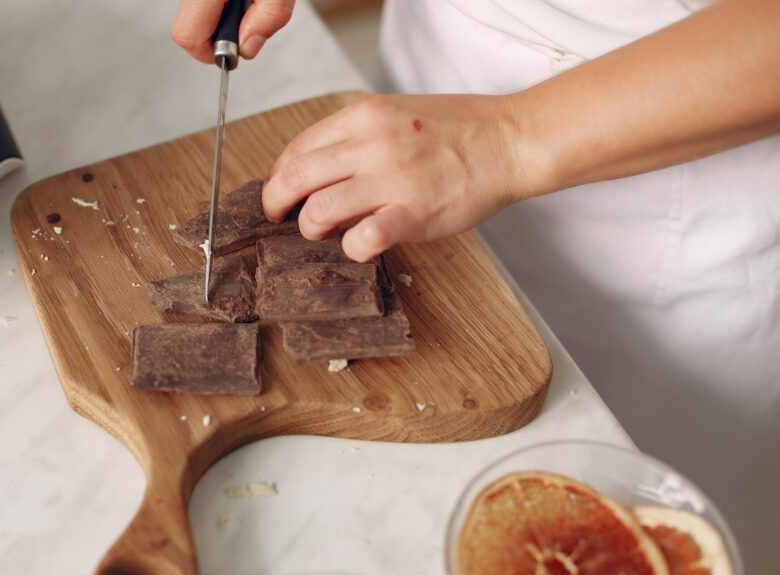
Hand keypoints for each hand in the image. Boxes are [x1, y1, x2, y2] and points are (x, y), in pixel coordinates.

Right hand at [171, 0, 294, 62]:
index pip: (188, 34)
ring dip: (222, 18)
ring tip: (250, 0)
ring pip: (195, 12)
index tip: (234, 51)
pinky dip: (221, 5)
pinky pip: (202, 0)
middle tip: (247, 22)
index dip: (210, 52)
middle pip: (188, 26)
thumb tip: (247, 47)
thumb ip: (269, 17)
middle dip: (218, 35)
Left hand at [262, 95, 531, 261]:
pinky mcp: (414, 214)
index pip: (296, 148)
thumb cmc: (458, 130)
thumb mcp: (396, 114)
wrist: (509, 141)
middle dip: (276, 204)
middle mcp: (370, 144)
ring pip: (317, 212)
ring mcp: (392, 179)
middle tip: (281, 218)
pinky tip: (361, 245)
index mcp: (363, 116)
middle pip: (293, 178)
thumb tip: (320, 170)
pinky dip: (352, 248)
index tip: (281, 192)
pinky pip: (362, 239)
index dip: (278, 176)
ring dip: (312, 229)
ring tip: (327, 233)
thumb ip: (356, 137)